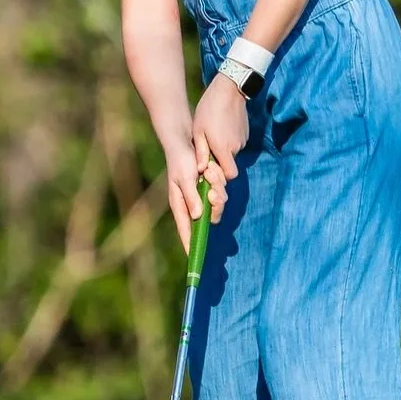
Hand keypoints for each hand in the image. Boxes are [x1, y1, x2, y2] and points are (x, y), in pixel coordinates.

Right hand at [163, 138, 228, 253]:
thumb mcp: (185, 177)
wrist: (185, 142)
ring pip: (217, 204)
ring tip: (211, 172)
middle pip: (209, 218)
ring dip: (218, 190)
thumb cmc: (180, 160)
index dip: (190, 244)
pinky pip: (220, 192)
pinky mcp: (208, 188)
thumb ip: (191, 197)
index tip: (194, 258)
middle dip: (215, 206)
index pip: (186, 230)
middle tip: (213, 191)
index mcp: (181, 205)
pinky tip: (212, 170)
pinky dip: (219, 183)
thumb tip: (198, 216)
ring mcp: (200, 196)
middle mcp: (191, 204)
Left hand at [192, 74, 248, 187]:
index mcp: (224, 148)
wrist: (229, 90)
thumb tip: (200, 169)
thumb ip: (200, 151)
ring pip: (232, 153)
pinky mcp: (245, 133)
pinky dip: (229, 141)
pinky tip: (220, 129)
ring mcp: (243, 140)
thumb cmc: (209, 109)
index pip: (230, 175)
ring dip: (223, 149)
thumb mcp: (198, 130)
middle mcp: (237, 147)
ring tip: (212, 135)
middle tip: (207, 148)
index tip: (209, 167)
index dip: (221, 175)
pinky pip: (236, 143)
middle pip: (229, 164)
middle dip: (219, 160)